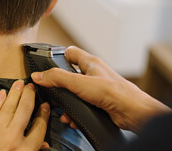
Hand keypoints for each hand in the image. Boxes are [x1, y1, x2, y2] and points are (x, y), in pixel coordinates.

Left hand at [0, 80, 50, 150]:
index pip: (39, 127)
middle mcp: (12, 140)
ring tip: (20, 83)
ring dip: (15, 93)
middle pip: (24, 111)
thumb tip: (43, 144)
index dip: (44, 114)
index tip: (45, 105)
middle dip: (29, 96)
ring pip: (8, 108)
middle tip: (32, 86)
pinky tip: (1, 93)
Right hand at [31, 46, 171, 132]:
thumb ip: (57, 78)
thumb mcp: (79, 82)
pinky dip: (75, 112)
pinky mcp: (99, 102)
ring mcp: (97, 88)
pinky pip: (82, 104)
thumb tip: (39, 75)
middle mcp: (93, 73)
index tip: (47, 65)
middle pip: (70, 75)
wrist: (132, 112)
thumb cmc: (114, 92)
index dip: (58, 56)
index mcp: (90, 63)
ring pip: (75, 92)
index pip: (70, 52)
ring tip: (63, 110)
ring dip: (67, 102)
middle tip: (52, 92)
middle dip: (60, 86)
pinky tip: (72, 118)